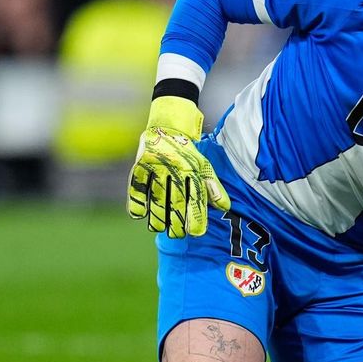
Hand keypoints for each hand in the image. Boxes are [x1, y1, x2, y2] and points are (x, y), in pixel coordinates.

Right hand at [126, 96, 229, 236]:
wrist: (167, 126)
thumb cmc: (188, 152)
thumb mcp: (204, 166)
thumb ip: (213, 187)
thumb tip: (225, 207)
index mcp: (192, 169)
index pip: (195, 198)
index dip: (196, 218)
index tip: (196, 233)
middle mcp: (174, 169)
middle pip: (175, 202)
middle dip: (176, 222)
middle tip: (177, 235)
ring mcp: (156, 167)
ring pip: (155, 198)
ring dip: (157, 217)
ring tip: (160, 228)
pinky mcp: (140, 165)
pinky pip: (137, 188)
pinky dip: (137, 203)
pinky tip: (140, 215)